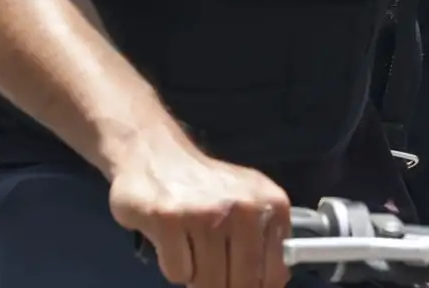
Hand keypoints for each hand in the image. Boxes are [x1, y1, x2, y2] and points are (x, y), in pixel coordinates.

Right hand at [110, 140, 291, 287]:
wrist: (153, 152)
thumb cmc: (204, 186)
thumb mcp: (249, 203)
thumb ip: (266, 242)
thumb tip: (275, 283)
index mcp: (271, 204)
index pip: (273, 276)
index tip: (238, 281)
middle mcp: (243, 207)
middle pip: (240, 283)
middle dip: (223, 285)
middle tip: (210, 264)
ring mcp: (206, 213)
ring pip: (207, 282)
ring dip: (196, 274)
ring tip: (190, 243)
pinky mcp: (169, 220)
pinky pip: (178, 273)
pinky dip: (173, 266)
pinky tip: (171, 239)